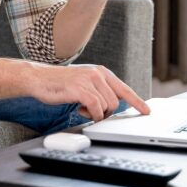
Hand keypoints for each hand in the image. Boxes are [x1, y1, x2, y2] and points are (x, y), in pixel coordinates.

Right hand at [28, 63, 149, 121]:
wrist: (39, 78)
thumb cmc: (61, 83)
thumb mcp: (84, 82)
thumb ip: (99, 89)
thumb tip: (112, 105)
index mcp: (101, 72)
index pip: (124, 88)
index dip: (137, 101)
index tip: (146, 110)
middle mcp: (97, 73)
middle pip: (115, 102)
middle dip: (106, 112)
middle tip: (91, 111)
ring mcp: (89, 79)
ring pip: (106, 106)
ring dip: (96, 114)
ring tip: (82, 108)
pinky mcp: (79, 88)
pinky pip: (95, 108)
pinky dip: (90, 114)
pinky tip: (79, 109)